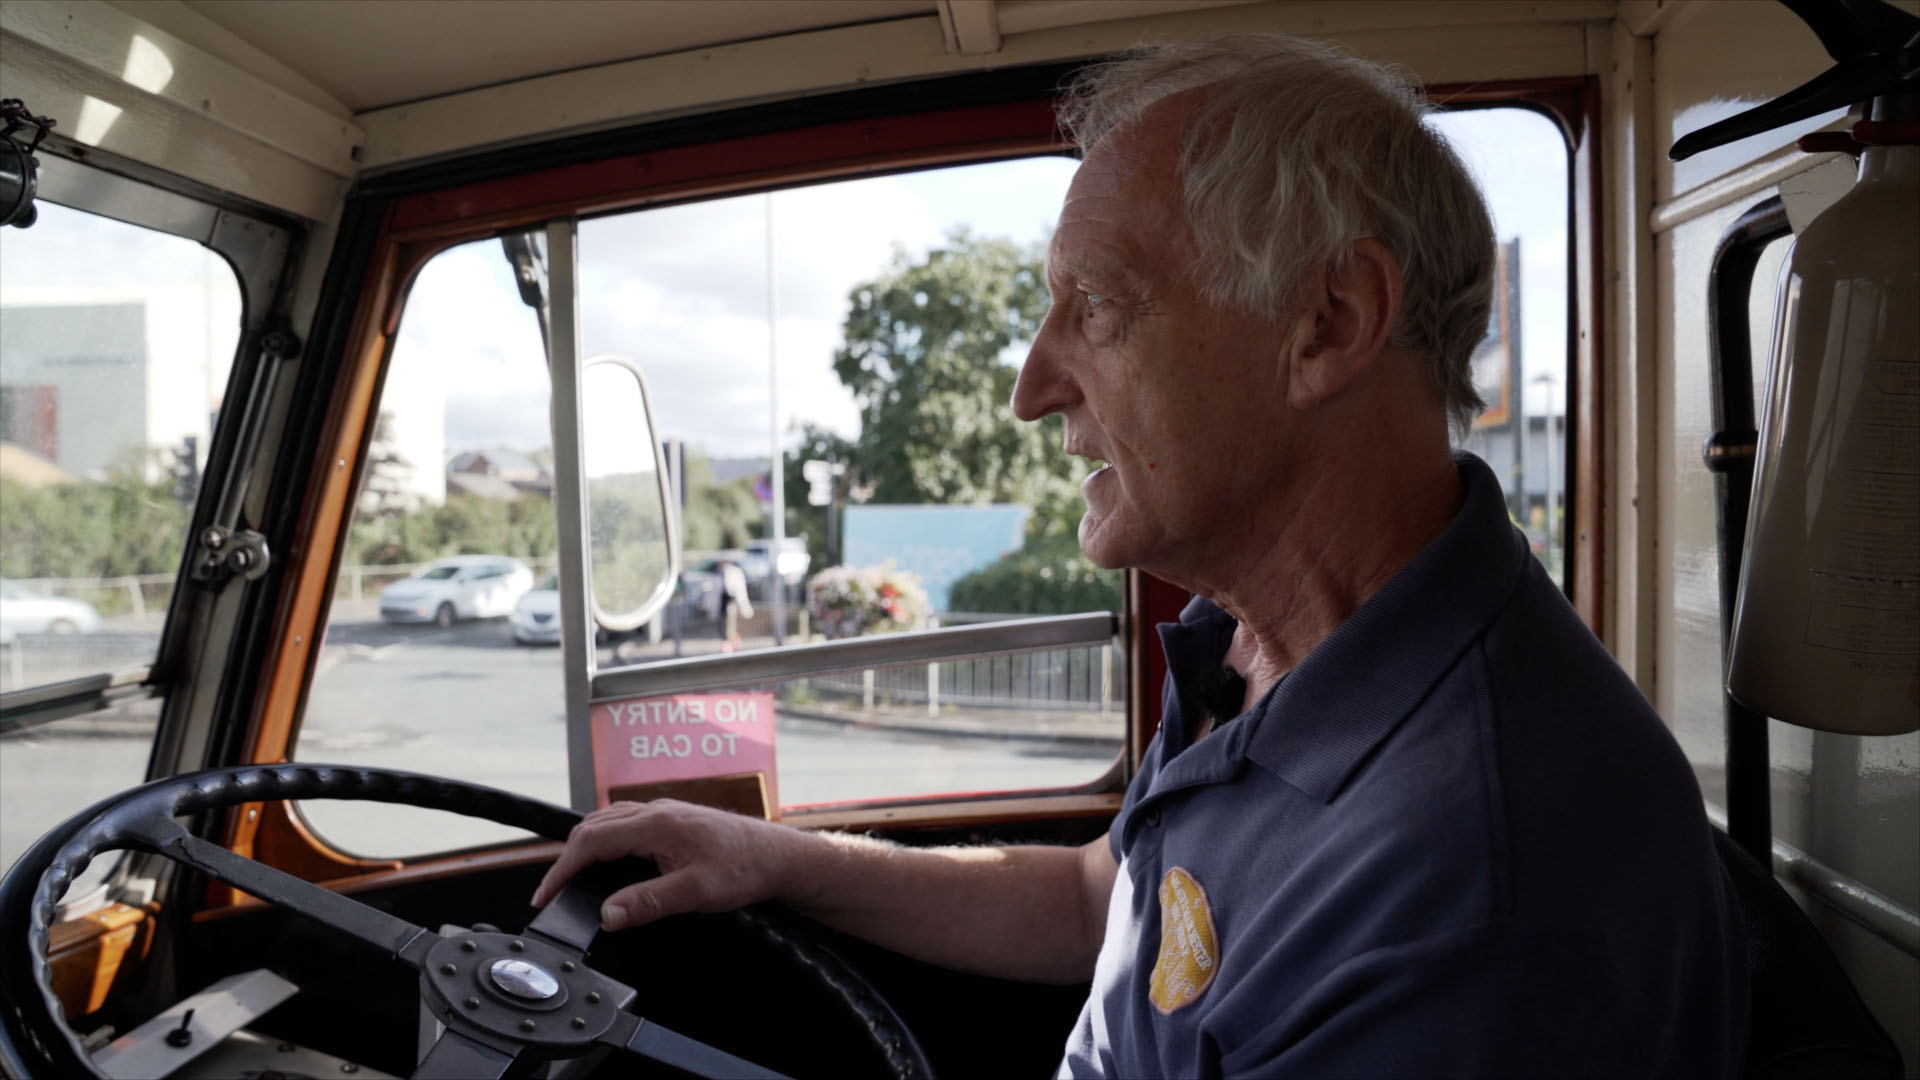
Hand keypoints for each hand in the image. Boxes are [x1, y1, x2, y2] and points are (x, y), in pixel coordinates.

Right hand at [531, 799, 810, 931]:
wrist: (779, 856)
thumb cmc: (745, 870)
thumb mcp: (697, 893)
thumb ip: (650, 902)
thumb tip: (608, 915)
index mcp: (656, 825)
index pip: (591, 842)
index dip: (561, 869)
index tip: (545, 895)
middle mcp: (656, 811)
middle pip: (593, 828)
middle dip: (567, 858)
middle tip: (552, 891)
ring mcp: (665, 812)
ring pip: (608, 822)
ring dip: (585, 846)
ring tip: (571, 877)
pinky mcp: (673, 820)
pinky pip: (625, 822)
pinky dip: (604, 840)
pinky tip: (607, 859)